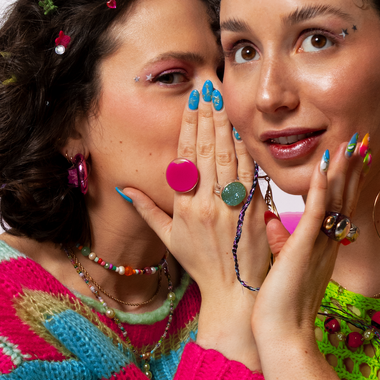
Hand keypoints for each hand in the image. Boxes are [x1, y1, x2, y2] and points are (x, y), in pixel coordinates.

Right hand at [120, 83, 267, 305]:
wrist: (235, 292)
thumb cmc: (202, 266)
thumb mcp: (169, 240)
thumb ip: (148, 211)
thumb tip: (126, 189)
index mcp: (184, 208)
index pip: (185, 158)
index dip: (188, 127)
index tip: (192, 102)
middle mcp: (206, 205)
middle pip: (205, 150)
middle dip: (206, 116)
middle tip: (207, 87)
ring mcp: (230, 207)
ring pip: (226, 157)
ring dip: (224, 125)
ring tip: (222, 99)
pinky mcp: (253, 212)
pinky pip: (248, 174)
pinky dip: (244, 151)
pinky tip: (240, 130)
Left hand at [253, 135, 370, 349]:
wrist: (283, 335)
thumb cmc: (280, 308)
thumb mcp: (283, 267)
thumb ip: (281, 241)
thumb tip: (272, 221)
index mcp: (323, 248)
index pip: (338, 207)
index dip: (345, 181)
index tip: (350, 156)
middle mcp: (326, 244)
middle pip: (344, 198)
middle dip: (352, 169)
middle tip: (360, 140)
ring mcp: (318, 246)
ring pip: (336, 201)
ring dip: (342, 170)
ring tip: (350, 144)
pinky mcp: (303, 249)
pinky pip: (316, 214)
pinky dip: (321, 189)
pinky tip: (324, 167)